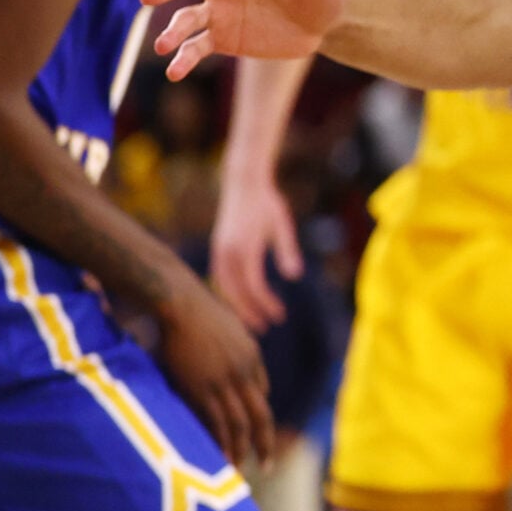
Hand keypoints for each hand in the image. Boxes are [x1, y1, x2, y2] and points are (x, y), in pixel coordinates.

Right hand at [157, 281, 273, 467]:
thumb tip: (231, 362)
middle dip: (264, 441)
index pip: (262, 391)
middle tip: (267, 463)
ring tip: (239, 468)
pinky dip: (220, 441)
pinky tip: (219, 455)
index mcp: (252, 355)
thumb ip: (233, 347)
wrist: (181, 302)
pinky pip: (215, 421)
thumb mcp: (228, 327)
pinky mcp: (201, 387)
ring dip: (240, 448)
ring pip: (239, 423)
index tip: (253, 428)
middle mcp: (244, 370)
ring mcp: (224, 380)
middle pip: (260, 414)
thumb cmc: (198, 310)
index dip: (257, 410)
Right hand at [208, 178, 303, 331]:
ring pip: (225, 288)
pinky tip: (241, 301)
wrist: (243, 182)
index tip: (280, 316)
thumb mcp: (282, 224)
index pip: (255, 286)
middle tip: (266, 327)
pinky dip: (229, 293)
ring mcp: (219, 251)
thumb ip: (287, 250)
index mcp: (245, 247)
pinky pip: (220, 278)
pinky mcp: (216, 249)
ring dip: (238, 306)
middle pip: (236, 292)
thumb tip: (295, 277)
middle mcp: (228, 252)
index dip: (266, 304)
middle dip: (251, 312)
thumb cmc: (268, 203)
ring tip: (253, 320)